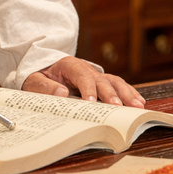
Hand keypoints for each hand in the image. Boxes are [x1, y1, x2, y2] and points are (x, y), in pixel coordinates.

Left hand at [22, 56, 144, 107]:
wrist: (43, 70)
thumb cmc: (39, 77)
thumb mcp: (33, 80)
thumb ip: (45, 87)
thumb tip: (62, 93)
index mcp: (70, 65)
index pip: (81, 76)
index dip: (87, 89)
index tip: (90, 102)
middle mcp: (86, 68)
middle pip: (102, 80)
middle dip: (111, 94)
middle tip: (118, 108)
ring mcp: (96, 75)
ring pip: (115, 81)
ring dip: (126, 93)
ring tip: (137, 106)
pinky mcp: (102, 82)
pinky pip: (118, 86)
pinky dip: (129, 93)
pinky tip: (139, 102)